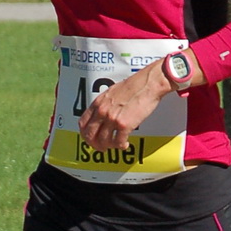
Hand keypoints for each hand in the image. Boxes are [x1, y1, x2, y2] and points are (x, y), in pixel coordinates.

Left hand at [77, 55, 204, 150]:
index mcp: (98, 102)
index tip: (91, 138)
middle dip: (94, 144)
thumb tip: (103, 114)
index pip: (83, 123)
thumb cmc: (134, 85)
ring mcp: (112, 118)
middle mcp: (102, 111)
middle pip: (90, 135)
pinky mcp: (125, 125)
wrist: (148, 83)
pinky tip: (125, 144)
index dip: (85, 134)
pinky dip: (121, 146)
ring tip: (115, 145)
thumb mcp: (112, 92)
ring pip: (103, 141)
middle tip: (101, 147)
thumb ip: (105, 104)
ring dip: (109, 146)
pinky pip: (118, 142)